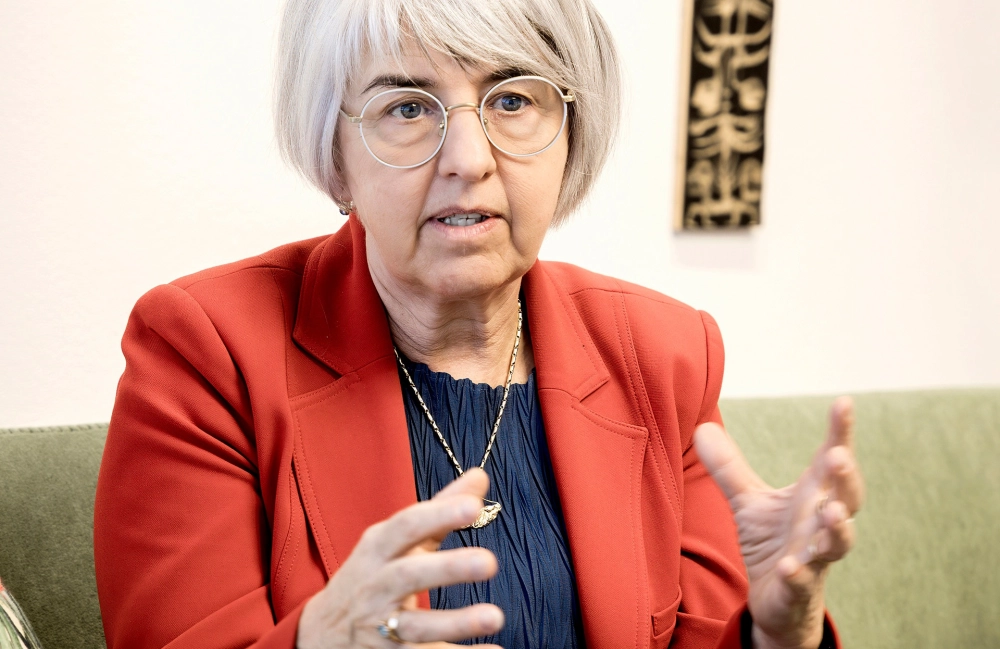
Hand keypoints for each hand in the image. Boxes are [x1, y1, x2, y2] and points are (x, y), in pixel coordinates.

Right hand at [296, 468, 503, 647]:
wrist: (322, 631)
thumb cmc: (373, 573)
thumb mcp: (396, 538)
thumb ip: (440, 508)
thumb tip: (479, 476)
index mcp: (379, 547)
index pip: (406, 525)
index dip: (438, 515)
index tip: (473, 507)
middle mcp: (377, 584)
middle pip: (408, 575)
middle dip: (448, 569)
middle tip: (488, 562)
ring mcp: (380, 624)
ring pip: (416, 626)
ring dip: (456, 622)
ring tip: (495, 616)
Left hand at [694, 397, 863, 648]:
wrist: (780, 600)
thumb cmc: (774, 542)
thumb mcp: (748, 501)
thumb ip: (729, 467)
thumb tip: (702, 426)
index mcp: (812, 497)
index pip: (830, 461)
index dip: (840, 433)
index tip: (844, 402)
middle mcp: (819, 524)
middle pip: (845, 497)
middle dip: (845, 478)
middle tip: (839, 456)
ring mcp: (813, 557)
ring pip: (836, 543)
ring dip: (838, 528)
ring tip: (832, 512)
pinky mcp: (797, 588)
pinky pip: (801, 581)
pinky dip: (797, 574)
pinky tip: (789, 566)